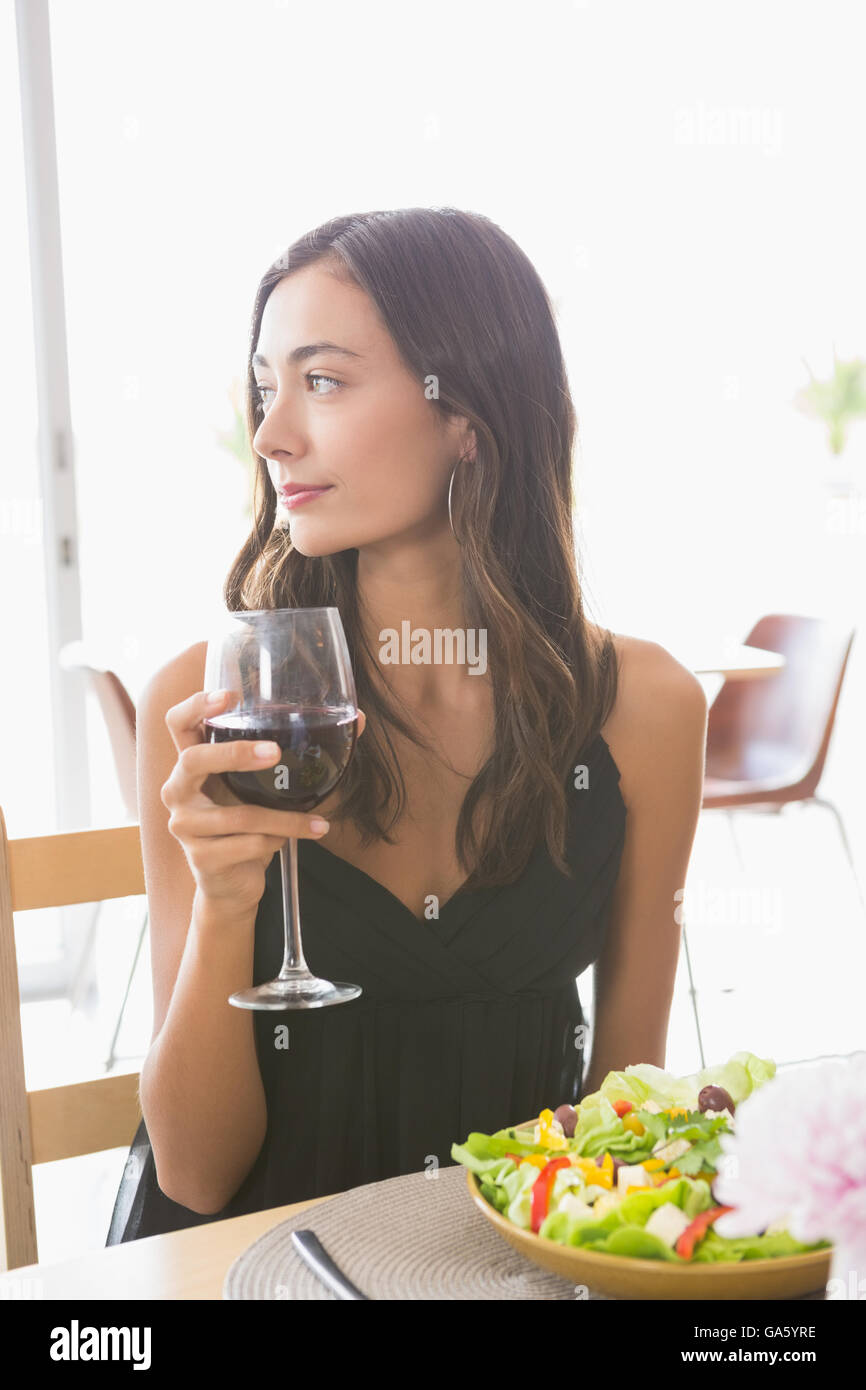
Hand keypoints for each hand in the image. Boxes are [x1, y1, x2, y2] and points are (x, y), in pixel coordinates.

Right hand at [160, 690, 365, 911]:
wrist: (231, 884)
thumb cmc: (247, 826)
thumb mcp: (261, 788)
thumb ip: (294, 757)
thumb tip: (357, 720)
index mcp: (191, 765)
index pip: (178, 723)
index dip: (197, 705)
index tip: (230, 697)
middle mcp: (177, 790)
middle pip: (194, 760)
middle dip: (236, 753)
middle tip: (275, 752)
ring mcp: (184, 826)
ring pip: (241, 815)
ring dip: (286, 820)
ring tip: (319, 823)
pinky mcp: (201, 857)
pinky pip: (249, 844)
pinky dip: (278, 841)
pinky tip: (291, 842)